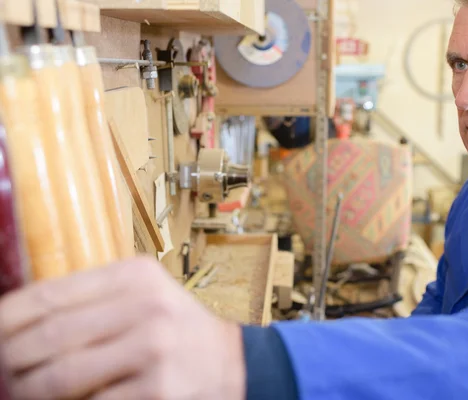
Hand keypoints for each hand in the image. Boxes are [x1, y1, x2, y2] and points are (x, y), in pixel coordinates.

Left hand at [0, 257, 245, 399]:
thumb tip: (17, 322)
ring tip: (26, 391)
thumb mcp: (144, 294)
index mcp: (135, 275)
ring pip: (61, 377)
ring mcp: (153, 349)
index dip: (7, 319)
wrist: (231, 362)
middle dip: (12, 362)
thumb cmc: (175, 328)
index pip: (50, 295)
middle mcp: (145, 306)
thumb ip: (93, 298)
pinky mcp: (158, 390)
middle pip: (49, 338)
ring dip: (30, 391)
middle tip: (6, 371)